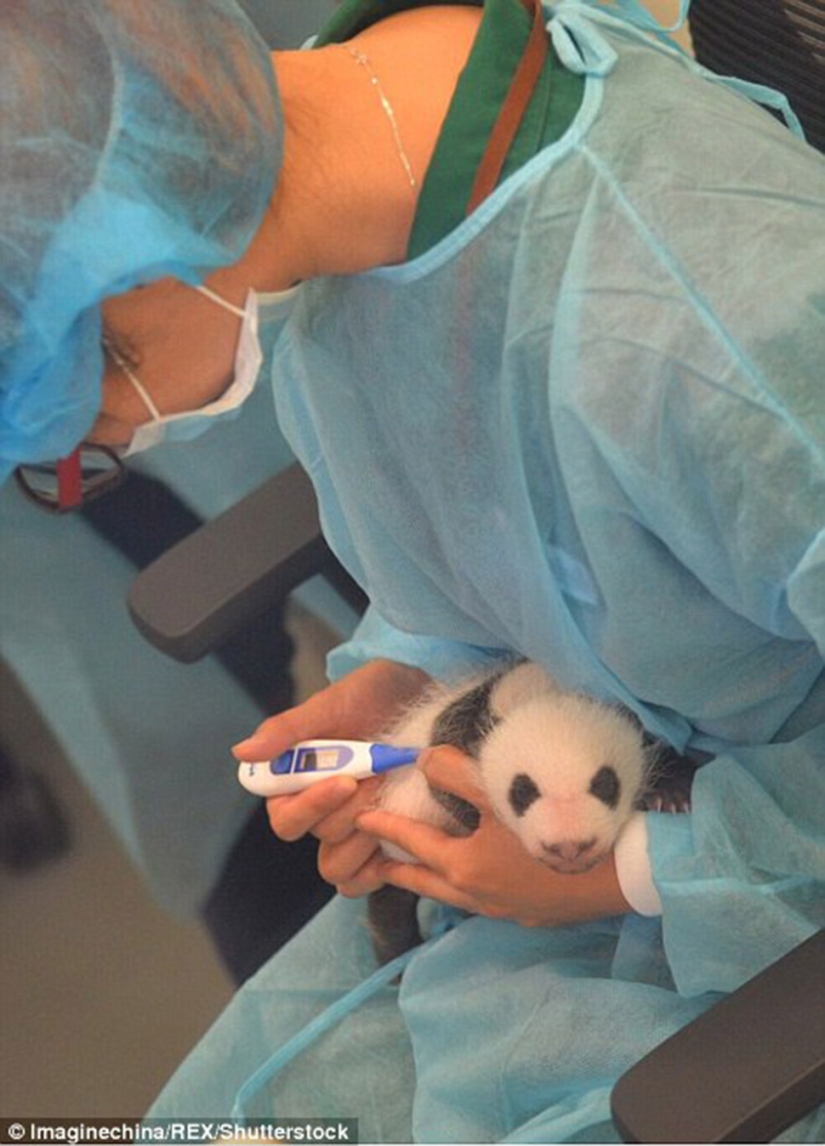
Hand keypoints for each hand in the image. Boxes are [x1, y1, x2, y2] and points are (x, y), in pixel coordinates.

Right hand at [232, 659, 430, 896]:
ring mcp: (348, 831)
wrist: (428, 704)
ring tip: (393, 798)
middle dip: (351, 809)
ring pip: (336, 863)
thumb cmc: (377, 697)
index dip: (310, 805)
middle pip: (316, 836)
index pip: (284, 816)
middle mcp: (317, 810)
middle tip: (381, 777)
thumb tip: (242, 751)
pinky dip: (372, 872)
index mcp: (296, 781)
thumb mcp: (335, 702)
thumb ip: (289, 728)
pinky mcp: (378, 845)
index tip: (345, 780)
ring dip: (366, 835)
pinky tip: (395, 846)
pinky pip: (359, 881)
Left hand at [356, 746, 631, 926]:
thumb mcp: (501, 794)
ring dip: (428, 882)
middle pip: (423, 881)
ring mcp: (501, 909)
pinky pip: (479, 901)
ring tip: (415, 870)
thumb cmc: (552, 830)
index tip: (358, 818)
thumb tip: (423, 758)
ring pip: (450, 896)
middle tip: (370, 862)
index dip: (383, 826)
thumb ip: (457, 773)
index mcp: (462, 865)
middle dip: (395, 869)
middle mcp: (474, 894)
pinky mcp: (527, 914)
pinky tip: (473, 879)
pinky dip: (461, 889)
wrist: (615, 874)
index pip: (411, 843)